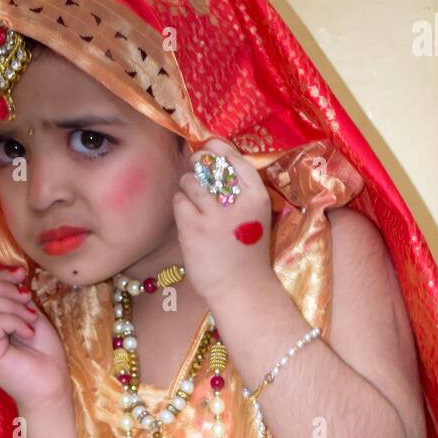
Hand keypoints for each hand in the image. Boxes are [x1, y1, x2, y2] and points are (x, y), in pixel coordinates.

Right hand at [0, 266, 69, 410]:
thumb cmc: (43, 355)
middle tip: (28, 299)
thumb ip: (15, 297)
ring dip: (13, 306)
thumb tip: (14, 273)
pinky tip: (28, 333)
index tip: (22, 274)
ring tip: (31, 320)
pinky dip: (14, 321)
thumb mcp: (29, 315)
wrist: (52, 386)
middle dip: (5, 288)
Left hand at [172, 137, 273, 307]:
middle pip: (210, 165)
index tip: (208, 147)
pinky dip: (180, 205)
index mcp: (258, 197)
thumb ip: (240, 192)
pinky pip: (179, 201)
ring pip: (190, 181)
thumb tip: (211, 158)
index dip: (218, 148)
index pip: (236, 159)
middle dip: (198, 164)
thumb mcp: (254, 217)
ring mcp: (215, 216)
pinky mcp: (194, 229)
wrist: (242, 289)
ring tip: (190, 198)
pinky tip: (186, 217)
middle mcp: (238, 203)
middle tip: (195, 171)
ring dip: (186, 185)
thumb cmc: (246, 253)